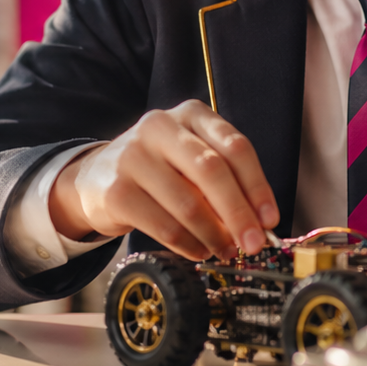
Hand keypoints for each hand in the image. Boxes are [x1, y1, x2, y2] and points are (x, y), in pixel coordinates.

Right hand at [47, 100, 279, 260]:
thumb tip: (260, 224)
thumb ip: (224, 180)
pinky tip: (198, 251)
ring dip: (214, 235)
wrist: (96, 177)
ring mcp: (133, 156)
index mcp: (189, 114)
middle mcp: (159, 126)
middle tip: (254, 243)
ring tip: (225, 251)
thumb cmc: (158, 170)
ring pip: (188, 203)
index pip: (234, 146)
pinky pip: (164, 226)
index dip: (258, 186)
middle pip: (212, 171)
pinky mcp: (116, 190)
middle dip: (239, 214)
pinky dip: (188, 245)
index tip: (270, 219)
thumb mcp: (190, 159)